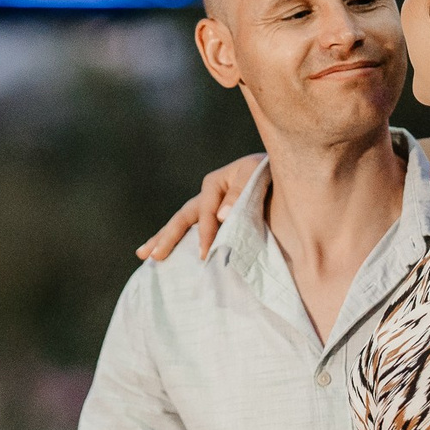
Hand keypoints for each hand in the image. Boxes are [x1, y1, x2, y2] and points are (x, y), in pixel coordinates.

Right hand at [135, 154, 265, 261]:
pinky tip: (168, 255)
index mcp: (213, 184)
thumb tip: (222, 216)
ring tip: (144, 255)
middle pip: (182, 218)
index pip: (205, 213)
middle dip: (166, 238)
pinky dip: (180, 243)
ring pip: (182, 225)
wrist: (285, 175)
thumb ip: (239, 194)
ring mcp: (209, 209)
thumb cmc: (269, 173)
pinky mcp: (217, 220)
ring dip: (163, 239)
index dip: (205, 234)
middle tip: (152, 256)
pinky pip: (194, 231)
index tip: (205, 255)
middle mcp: (206, 197)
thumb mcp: (255, 174)